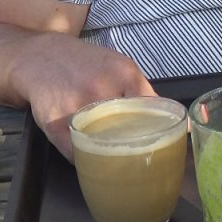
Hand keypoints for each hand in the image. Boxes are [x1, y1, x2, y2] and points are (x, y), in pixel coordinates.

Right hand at [10, 37, 157, 161]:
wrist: (41, 57)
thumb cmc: (87, 65)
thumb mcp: (119, 66)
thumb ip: (142, 92)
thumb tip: (180, 124)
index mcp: (123, 74)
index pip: (153, 109)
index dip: (161, 131)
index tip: (164, 145)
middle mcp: (101, 89)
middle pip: (130, 132)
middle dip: (138, 149)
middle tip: (143, 159)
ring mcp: (76, 108)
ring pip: (103, 148)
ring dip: (112, 159)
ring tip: (119, 164)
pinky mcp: (55, 125)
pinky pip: (78, 155)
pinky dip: (86, 160)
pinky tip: (91, 158)